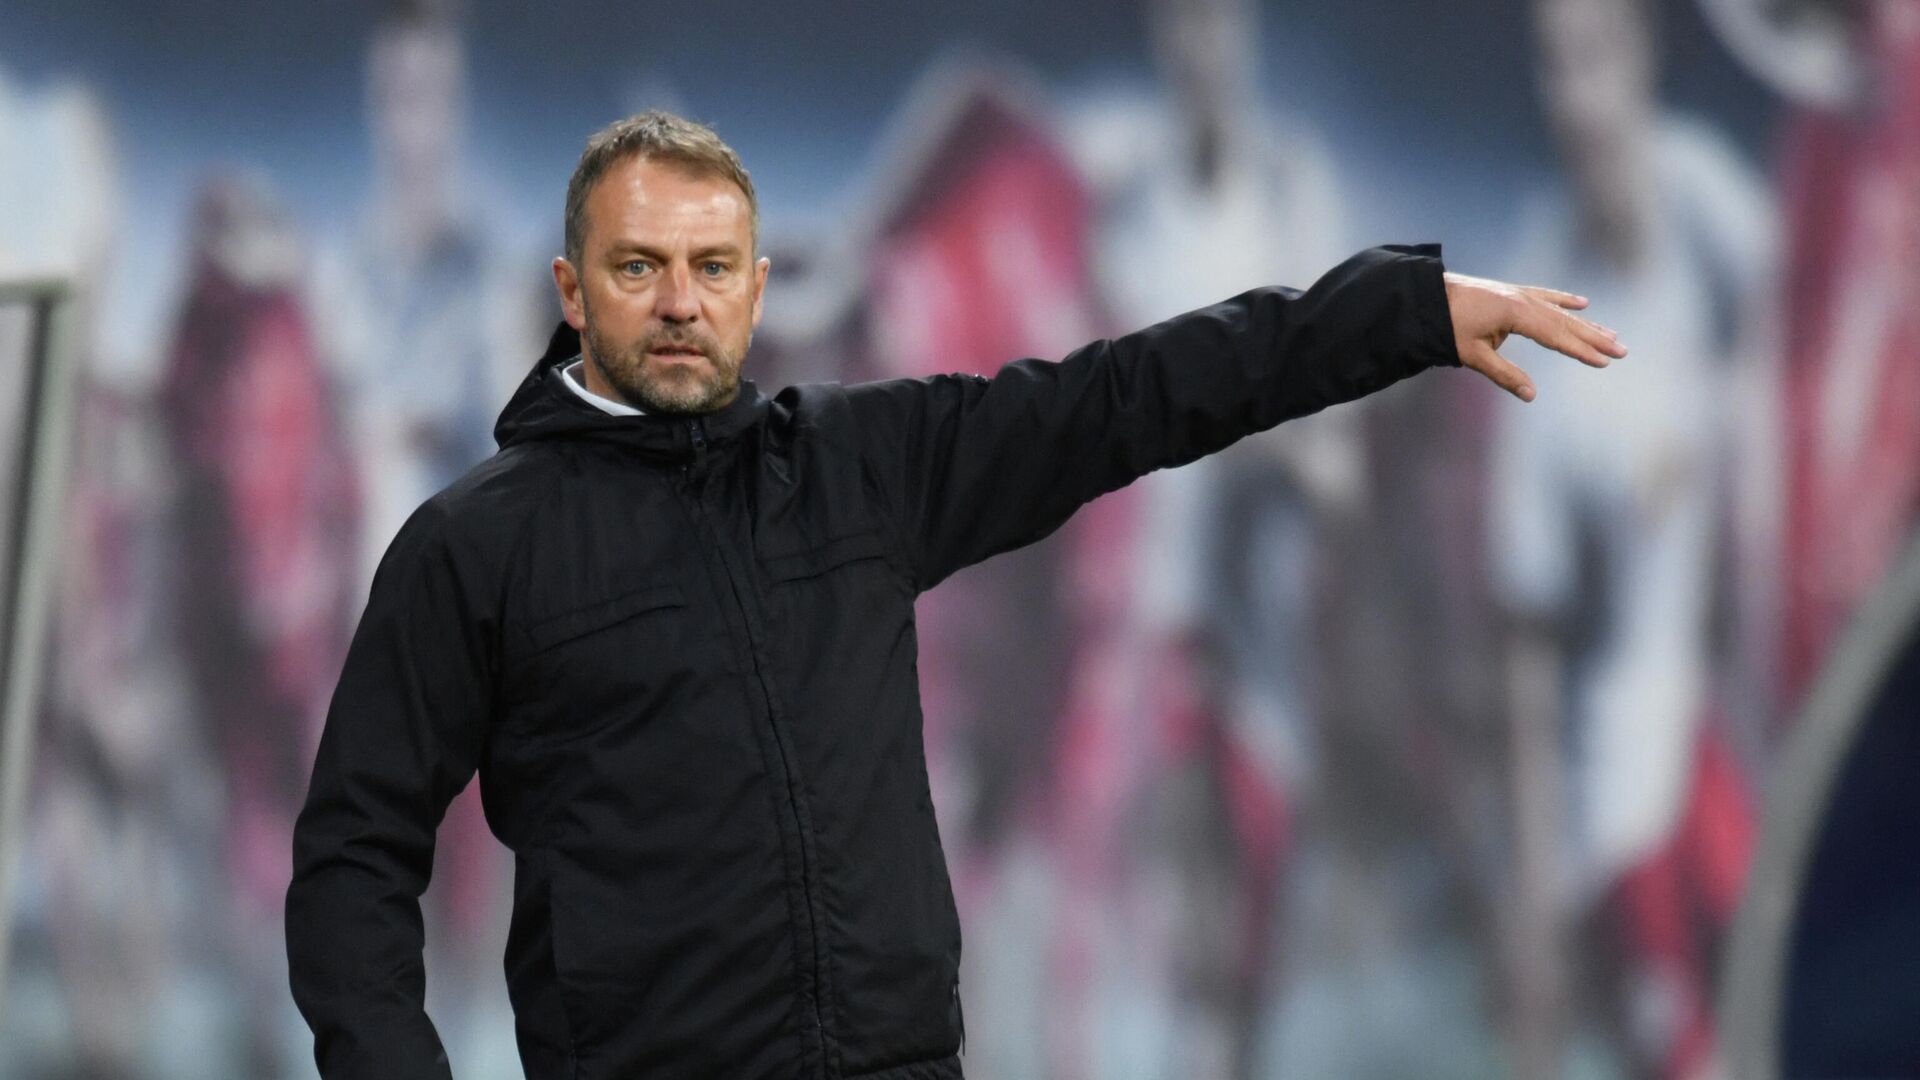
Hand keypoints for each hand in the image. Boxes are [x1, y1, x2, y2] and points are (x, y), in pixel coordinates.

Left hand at [1442, 272, 1626, 401]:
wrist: (1428, 296)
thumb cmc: (1447, 326)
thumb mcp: (1473, 355)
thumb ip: (1504, 375)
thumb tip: (1531, 395)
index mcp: (1516, 314)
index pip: (1556, 337)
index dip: (1581, 351)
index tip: (1605, 361)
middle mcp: (1523, 300)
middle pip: (1566, 323)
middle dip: (1595, 339)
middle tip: (1622, 351)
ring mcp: (1519, 293)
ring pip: (1560, 311)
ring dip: (1586, 323)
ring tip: (1612, 333)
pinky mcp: (1511, 291)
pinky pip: (1544, 296)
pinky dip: (1564, 300)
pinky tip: (1583, 302)